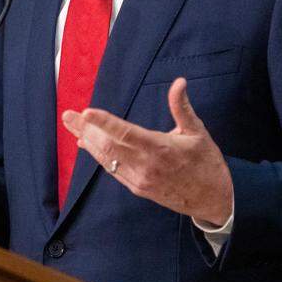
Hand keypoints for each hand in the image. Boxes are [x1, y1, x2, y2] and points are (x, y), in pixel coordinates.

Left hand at [61, 78, 233, 225]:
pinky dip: (98, 156)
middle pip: (109, 145)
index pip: (126, 133)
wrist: (213, 199)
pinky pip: (113, 170)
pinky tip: (87, 145)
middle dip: (86, 129)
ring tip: (72, 126)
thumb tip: (179, 82)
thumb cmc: (207, 163)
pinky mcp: (138, 187)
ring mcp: (140, 179)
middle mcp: (146, 166)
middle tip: (67, 115)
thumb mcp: (198, 132)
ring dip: (88, 141)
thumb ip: (182, 107)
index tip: (87, 112)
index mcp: (161, 149)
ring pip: (107, 159)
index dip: (104, 122)